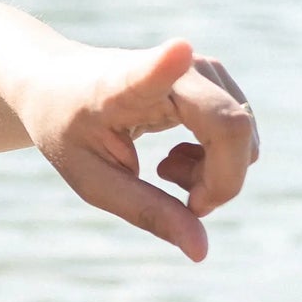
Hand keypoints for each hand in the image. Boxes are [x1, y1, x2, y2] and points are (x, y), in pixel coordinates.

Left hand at [15, 36, 258, 262]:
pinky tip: (176, 160)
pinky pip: (242, 134)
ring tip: (164, 172)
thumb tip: (202, 251)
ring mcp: (203, 68)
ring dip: (215, 176)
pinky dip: (218, 163)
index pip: (151, 71)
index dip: (168, 64)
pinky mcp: (217, 78)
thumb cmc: (68, 128)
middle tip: (181, 203)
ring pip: (244, 136)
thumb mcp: (92, 180)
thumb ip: (145, 210)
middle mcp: (174, 65)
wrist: (57, 83)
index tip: (178, 50)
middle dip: (218, 183)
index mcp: (121, 84)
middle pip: (232, 128)